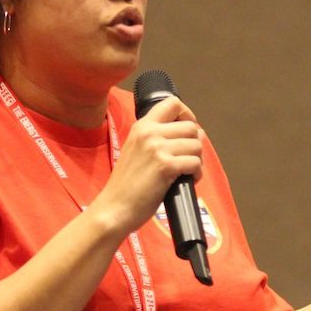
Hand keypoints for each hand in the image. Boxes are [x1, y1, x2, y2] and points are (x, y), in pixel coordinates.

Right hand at [93, 97, 204, 235]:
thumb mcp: (136, 150)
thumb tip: (195, 133)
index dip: (188, 115)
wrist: (114, 207)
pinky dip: (196, 174)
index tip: (188, 130)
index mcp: (142, 126)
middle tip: (188, 159)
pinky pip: (195, 163)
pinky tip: (187, 180)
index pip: (173, 103)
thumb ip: (158, 138)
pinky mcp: (165, 166)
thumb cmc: (126, 184)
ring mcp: (157, 148)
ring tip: (186, 172)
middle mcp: (149, 132)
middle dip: (195, 144)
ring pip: (196, 145)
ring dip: (197, 160)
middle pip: (191, 127)